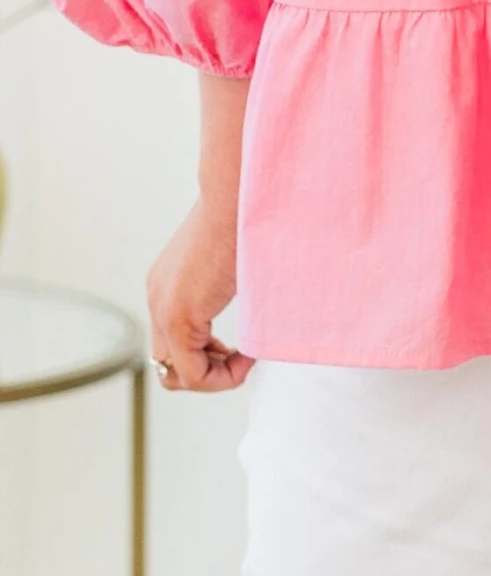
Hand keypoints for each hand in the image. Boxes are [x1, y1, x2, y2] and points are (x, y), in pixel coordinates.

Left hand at [146, 195, 254, 392]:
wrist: (238, 198)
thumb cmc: (244, 219)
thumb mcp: (230, 263)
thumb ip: (225, 288)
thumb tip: (247, 305)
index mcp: (167, 286)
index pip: (175, 345)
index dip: (211, 357)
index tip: (242, 349)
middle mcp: (157, 300)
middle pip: (171, 366)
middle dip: (210, 370)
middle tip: (241, 358)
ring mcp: (163, 309)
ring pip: (178, 374)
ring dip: (214, 377)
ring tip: (245, 359)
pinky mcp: (177, 317)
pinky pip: (193, 372)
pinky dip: (222, 376)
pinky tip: (248, 355)